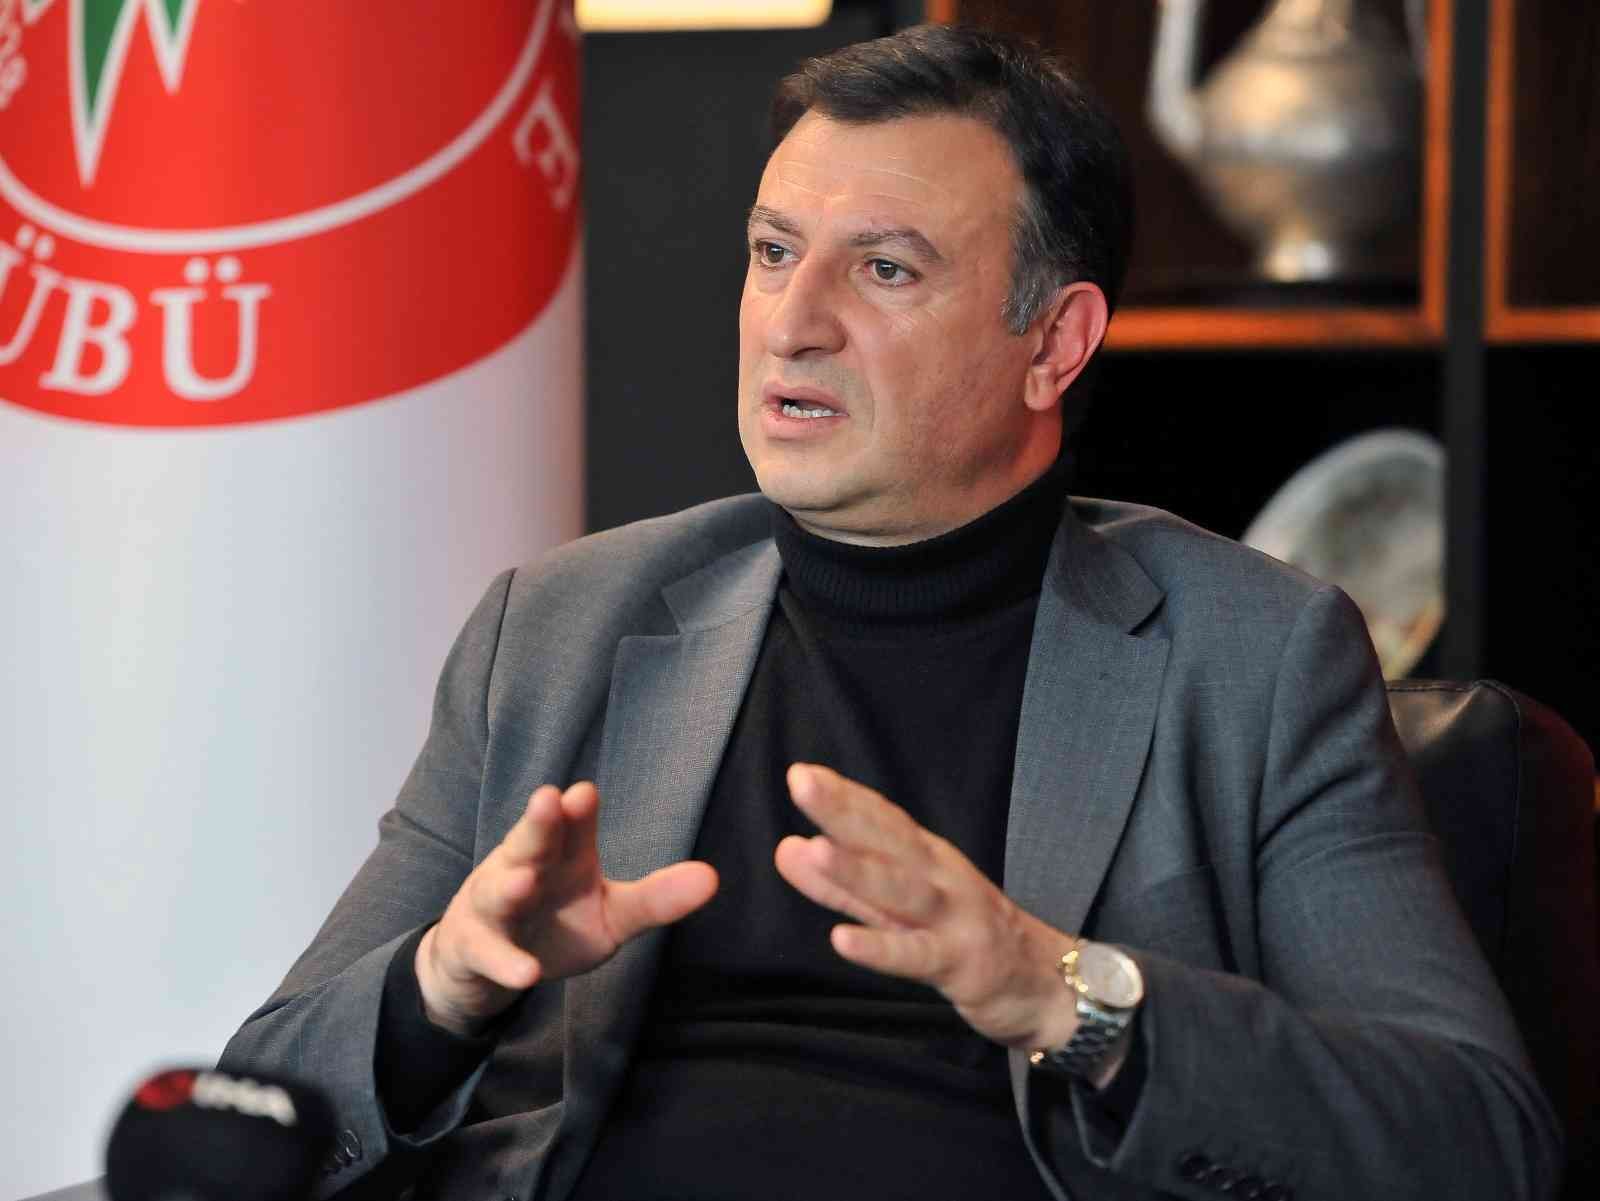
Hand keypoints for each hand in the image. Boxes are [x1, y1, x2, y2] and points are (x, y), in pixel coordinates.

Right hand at [416, 781, 717, 1035]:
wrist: (484, 961)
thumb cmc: (557, 922)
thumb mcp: (613, 913)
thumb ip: (657, 898)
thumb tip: (713, 877)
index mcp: (562, 857)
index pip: (570, 827)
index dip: (577, 812)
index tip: (585, 794)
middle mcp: (525, 870)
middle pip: (531, 843)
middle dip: (539, 824)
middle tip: (549, 800)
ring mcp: (496, 907)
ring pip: (499, 892)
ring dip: (510, 886)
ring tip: (525, 882)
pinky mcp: (478, 948)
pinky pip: (490, 954)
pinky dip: (506, 963)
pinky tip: (527, 974)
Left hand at [774, 763, 1078, 1051]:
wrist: (1046, 985)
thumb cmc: (966, 936)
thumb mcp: (898, 908)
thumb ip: (841, 884)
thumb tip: (786, 847)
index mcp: (926, 858)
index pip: (881, 819)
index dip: (843, 794)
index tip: (802, 772)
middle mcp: (940, 877)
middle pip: (888, 839)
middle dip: (844, 809)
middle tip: (801, 782)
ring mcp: (954, 918)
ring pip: (901, 890)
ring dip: (857, 869)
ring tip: (815, 849)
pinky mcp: (961, 963)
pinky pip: (915, 956)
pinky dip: (879, 949)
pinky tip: (841, 941)